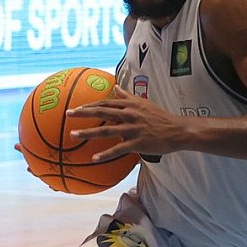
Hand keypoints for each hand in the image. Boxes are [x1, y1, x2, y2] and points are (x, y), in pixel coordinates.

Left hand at [68, 87, 191, 160]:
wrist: (178, 130)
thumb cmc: (161, 117)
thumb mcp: (144, 103)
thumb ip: (127, 97)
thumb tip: (115, 88)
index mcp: (130, 105)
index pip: (106, 103)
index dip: (90, 105)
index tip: (77, 108)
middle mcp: (129, 115)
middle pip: (102, 112)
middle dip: (83, 113)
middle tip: (68, 114)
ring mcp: (132, 129)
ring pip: (106, 130)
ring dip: (88, 132)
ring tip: (73, 134)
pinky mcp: (137, 142)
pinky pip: (118, 149)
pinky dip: (105, 153)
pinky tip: (94, 158)